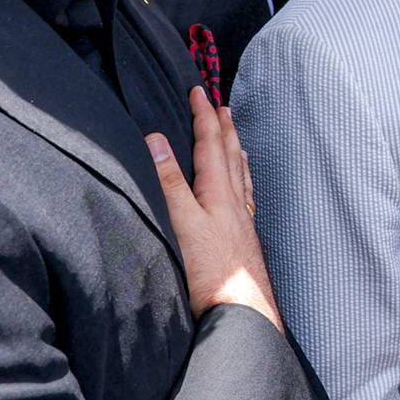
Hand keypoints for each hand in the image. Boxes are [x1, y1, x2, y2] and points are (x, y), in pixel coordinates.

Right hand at [146, 88, 282, 333]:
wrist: (243, 309)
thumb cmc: (210, 270)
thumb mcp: (181, 221)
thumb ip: (169, 180)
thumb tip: (156, 140)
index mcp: (218, 191)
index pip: (210, 143)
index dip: (203, 115)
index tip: (198, 90)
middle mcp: (235, 200)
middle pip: (230, 153)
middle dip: (223, 126)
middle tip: (220, 103)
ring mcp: (241, 219)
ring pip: (240, 173)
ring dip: (234, 148)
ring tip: (234, 135)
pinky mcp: (243, 237)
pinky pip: (244, 194)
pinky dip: (241, 178)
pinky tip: (242, 186)